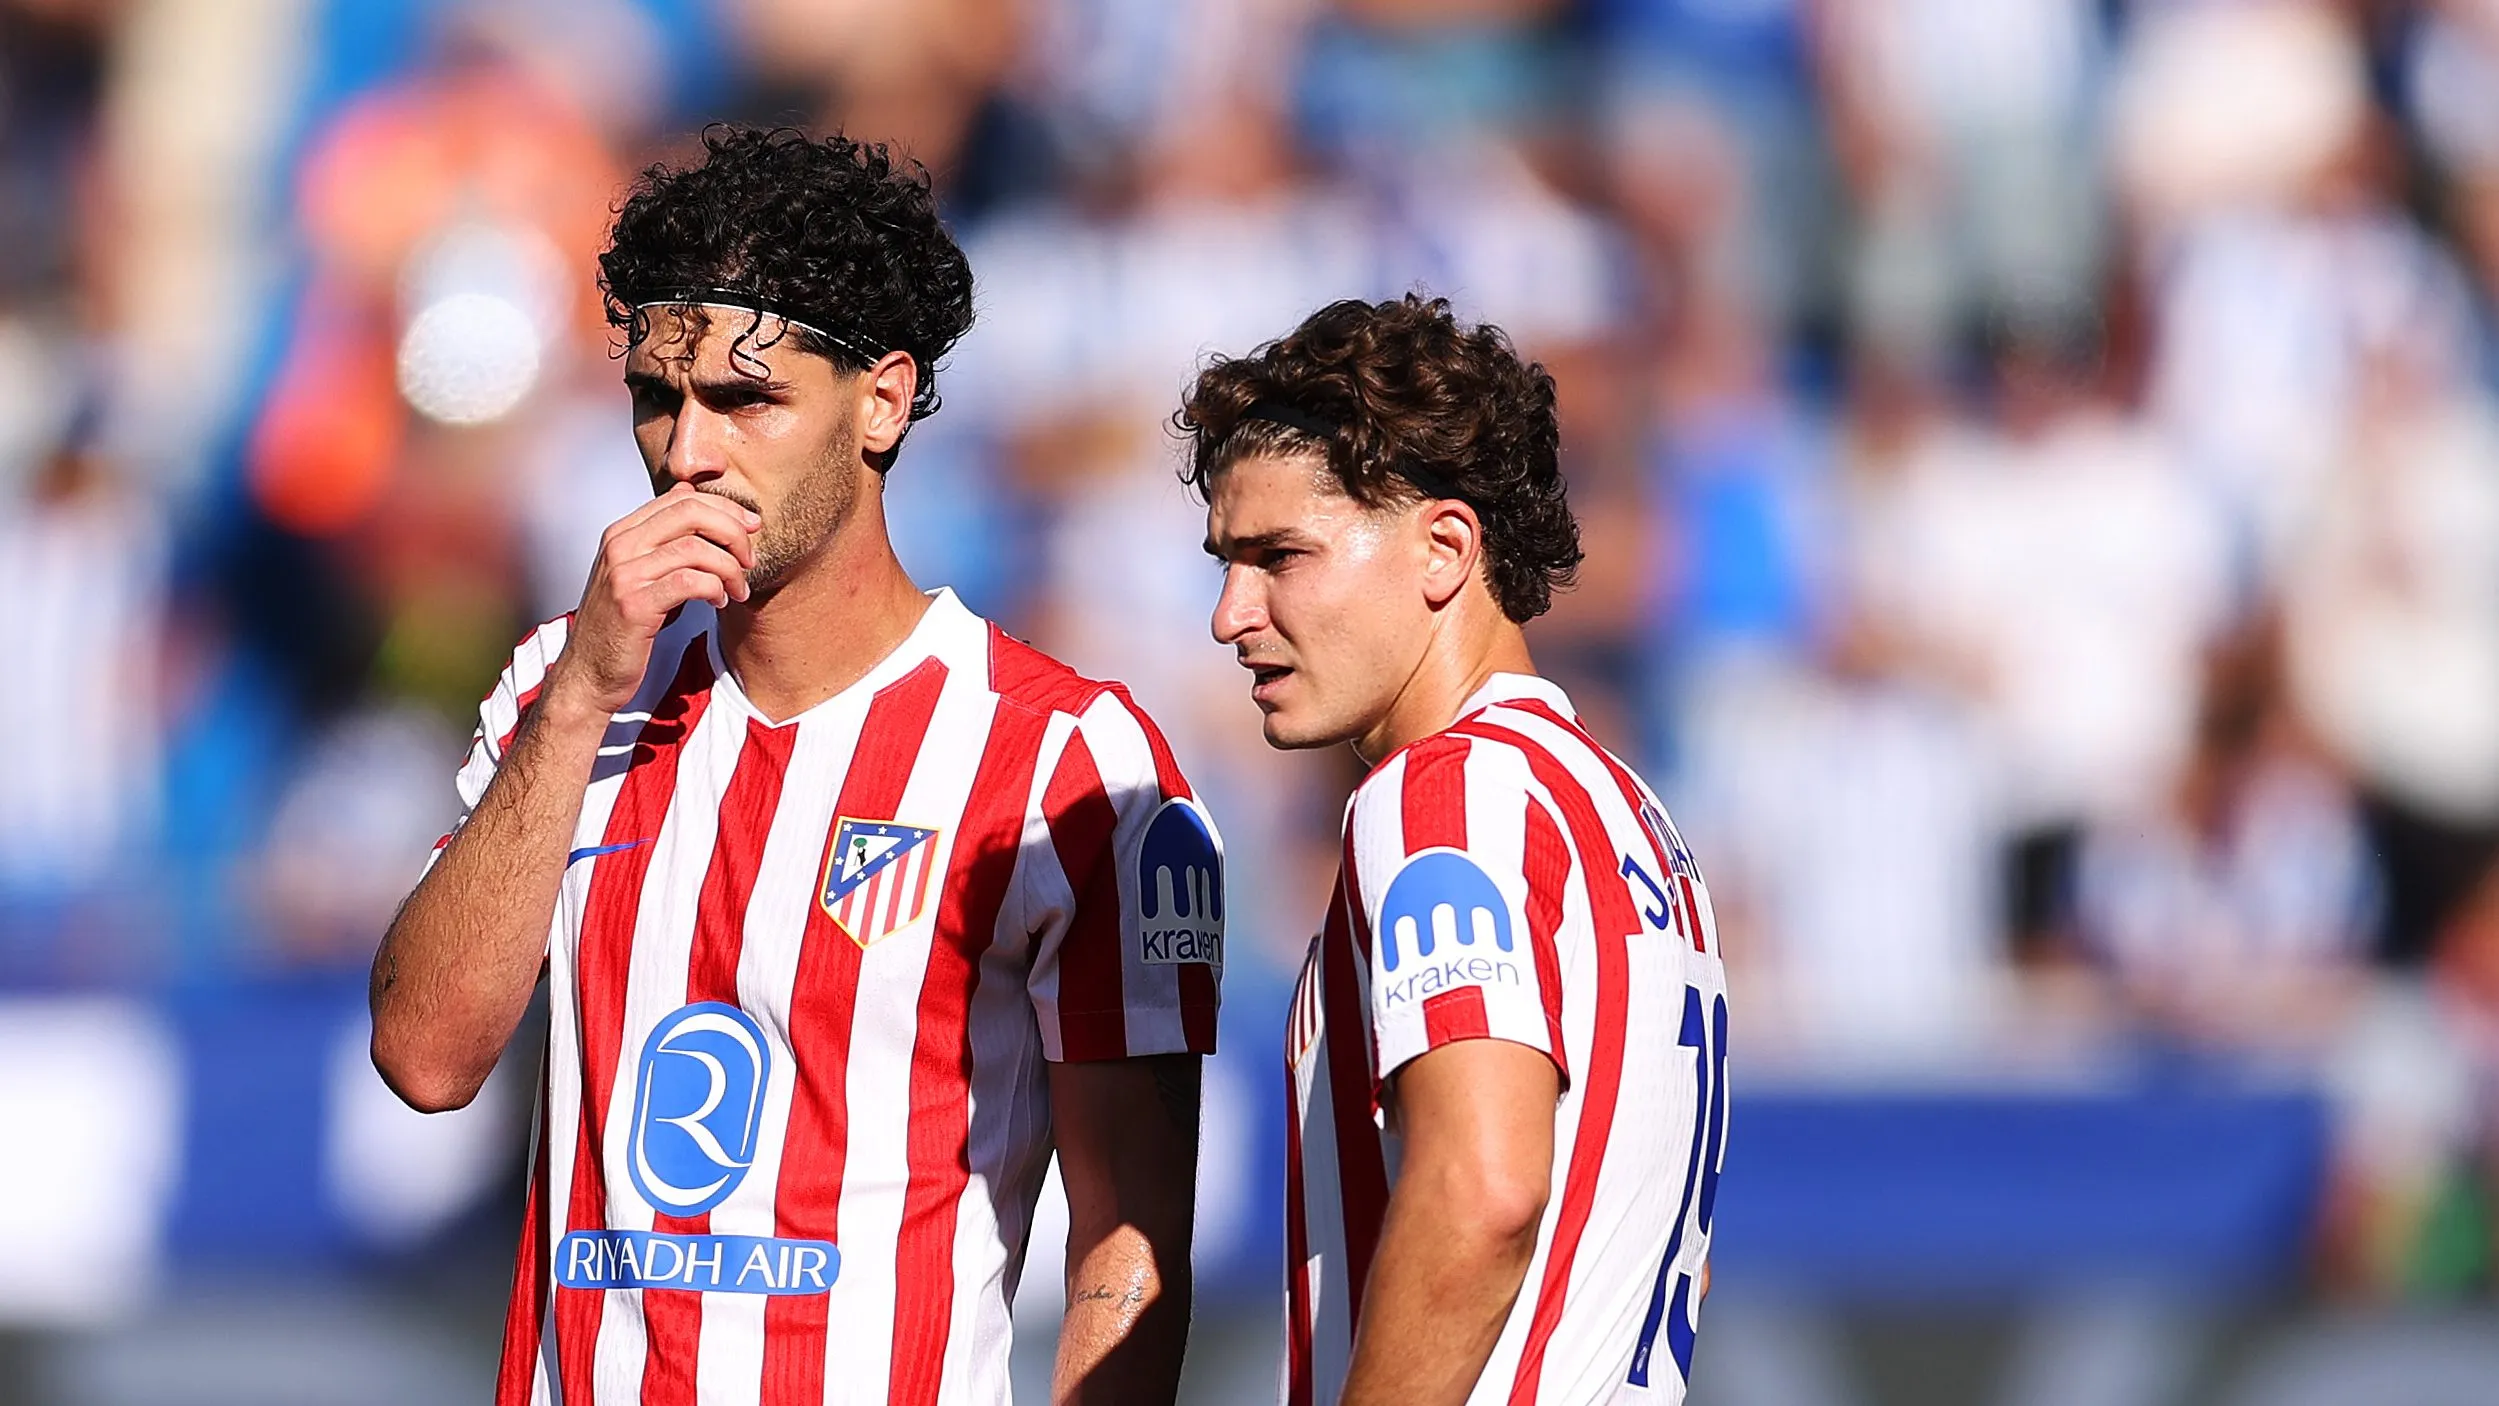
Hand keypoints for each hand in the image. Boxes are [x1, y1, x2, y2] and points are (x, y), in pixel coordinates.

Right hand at [547, 483, 757, 716]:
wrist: (589, 673)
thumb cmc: (623, 625)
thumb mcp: (640, 572)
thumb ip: (663, 538)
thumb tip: (690, 494)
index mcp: (623, 533)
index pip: (683, 499)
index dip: (725, 509)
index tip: (750, 529)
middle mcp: (620, 546)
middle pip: (691, 512)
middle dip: (733, 532)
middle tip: (750, 559)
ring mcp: (624, 574)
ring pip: (696, 548)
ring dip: (730, 568)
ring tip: (738, 590)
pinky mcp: (634, 605)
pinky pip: (690, 581)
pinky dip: (716, 589)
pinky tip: (721, 602)